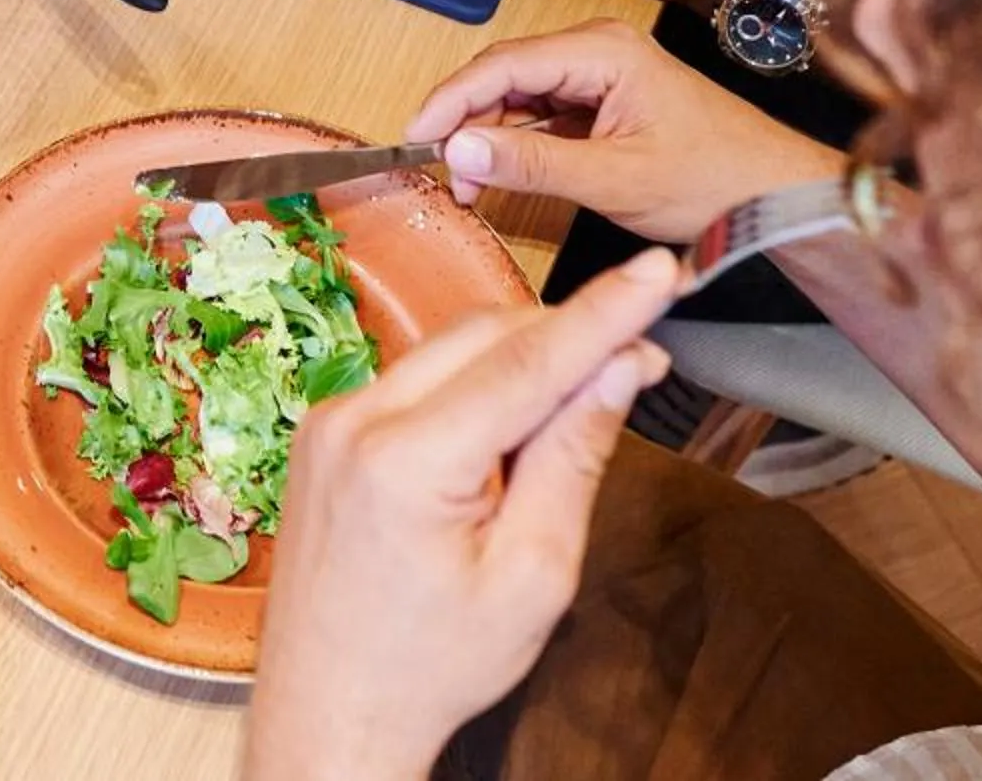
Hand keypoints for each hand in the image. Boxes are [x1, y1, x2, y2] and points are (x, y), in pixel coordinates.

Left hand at [240, 249, 681, 780]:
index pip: (526, 361)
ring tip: (575, 414)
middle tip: (640, 360)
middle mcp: (355, 421)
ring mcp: (329, 420)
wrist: (331, 710)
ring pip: (448, 349)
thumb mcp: (532, 574)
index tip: (657, 271)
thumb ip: (573, 458)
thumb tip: (617, 367)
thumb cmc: (434, 664)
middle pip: (483, 335)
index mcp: (408, 461)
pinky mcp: (324, 431)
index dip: (602, 312)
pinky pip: (414, 379)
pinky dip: (471, 387)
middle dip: (565, 336)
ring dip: (519, 361)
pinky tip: (506, 436)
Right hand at [404, 19, 845, 244]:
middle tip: (436, 170)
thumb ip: (532, 164)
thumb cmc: (717, 180)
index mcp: (602, 52)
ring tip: (468, 186)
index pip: (501, 66)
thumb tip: (460, 150)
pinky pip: (542, 114)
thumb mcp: (615, 179)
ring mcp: (600, 74)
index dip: (449, 102)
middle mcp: (597, 50)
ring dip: (488, 137)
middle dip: (464, 122)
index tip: (414, 140)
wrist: (776, 195)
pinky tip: (500, 176)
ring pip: (518, 97)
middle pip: (503, 76)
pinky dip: (516, 145)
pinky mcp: (603, 101)